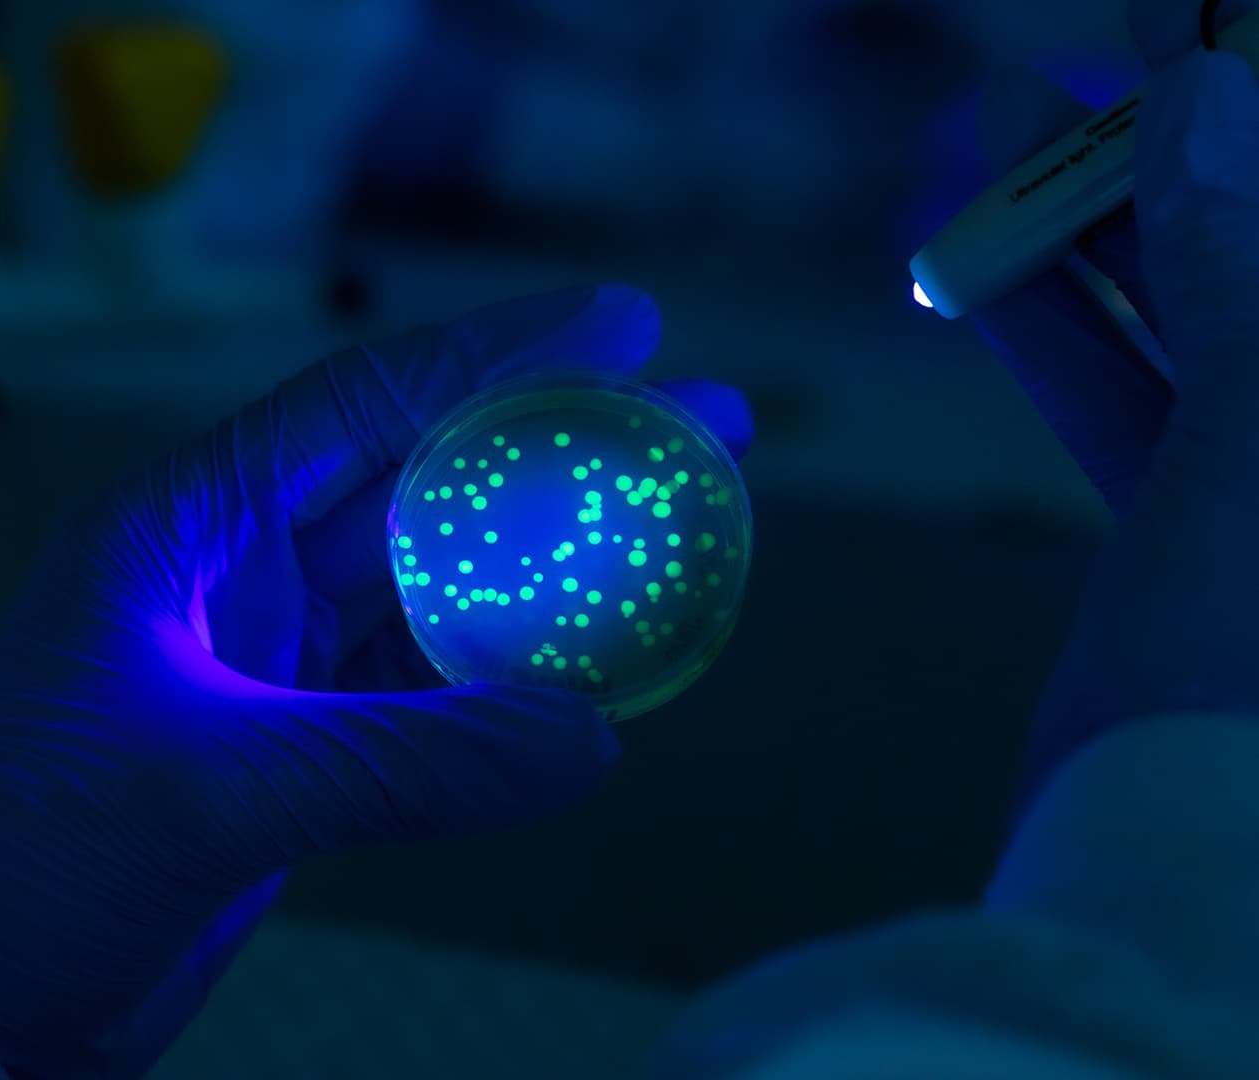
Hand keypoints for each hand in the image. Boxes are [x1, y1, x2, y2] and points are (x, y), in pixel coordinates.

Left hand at [0, 286, 753, 1077]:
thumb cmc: (20, 860)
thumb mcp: (206, 791)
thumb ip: (397, 760)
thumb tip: (581, 735)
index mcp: (178, 531)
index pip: (356, 408)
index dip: (490, 358)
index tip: (614, 323)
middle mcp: (226, 578)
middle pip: (422, 491)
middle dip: (556, 456)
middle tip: (696, 423)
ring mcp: (262, 668)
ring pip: (435, 595)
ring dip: (548, 569)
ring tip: (677, 531)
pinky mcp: (287, 754)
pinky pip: (423, 697)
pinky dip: (507, 686)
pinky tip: (594, 670)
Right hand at [969, 0, 1258, 511]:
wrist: (1199, 889)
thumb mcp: (1251, 453)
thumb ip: (1233, 275)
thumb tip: (1203, 99)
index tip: (1208, 16)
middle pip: (1256, 239)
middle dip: (1189, 137)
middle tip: (1142, 23)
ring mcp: (1252, 472)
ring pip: (1187, 310)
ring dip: (1095, 216)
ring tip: (1013, 111)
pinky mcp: (1182, 522)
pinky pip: (1118, 393)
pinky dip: (1046, 320)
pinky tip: (980, 252)